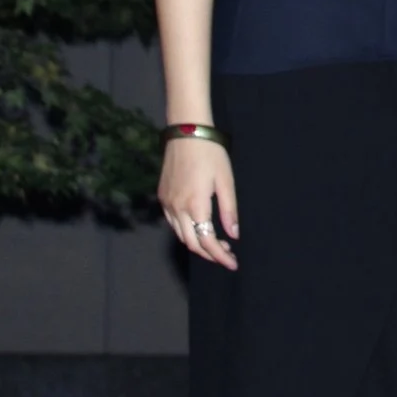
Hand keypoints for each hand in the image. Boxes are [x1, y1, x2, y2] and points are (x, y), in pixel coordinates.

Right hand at [160, 136, 239, 268]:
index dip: (220, 256)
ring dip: (197, 243)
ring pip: (180, 235)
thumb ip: (229, 210)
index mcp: (195, 205)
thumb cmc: (211, 153)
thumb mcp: (226, 181)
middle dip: (209, 253)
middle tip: (227, 255)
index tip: (233, 263)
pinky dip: (186, 231)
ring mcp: (167, 203)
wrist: (186, 132)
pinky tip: (200, 227)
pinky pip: (172, 223)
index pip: (207, 241)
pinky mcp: (162, 196)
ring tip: (217, 242)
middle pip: (191, 243)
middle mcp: (177, 208)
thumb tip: (234, 235)